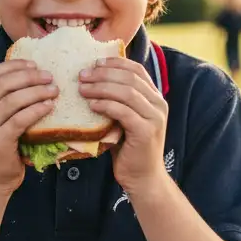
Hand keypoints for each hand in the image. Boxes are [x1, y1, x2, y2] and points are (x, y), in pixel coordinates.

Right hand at [0, 59, 57, 195]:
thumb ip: (6, 104)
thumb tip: (35, 80)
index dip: (15, 65)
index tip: (35, 64)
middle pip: (4, 84)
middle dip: (29, 76)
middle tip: (49, 76)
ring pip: (13, 100)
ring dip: (36, 92)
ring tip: (54, 90)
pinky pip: (20, 119)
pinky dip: (36, 110)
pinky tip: (49, 106)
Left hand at [79, 58, 168, 196]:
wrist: (142, 177)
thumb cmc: (129, 148)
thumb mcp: (124, 119)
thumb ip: (118, 101)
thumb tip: (92, 80)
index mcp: (155, 97)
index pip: (136, 70)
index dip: (114, 63)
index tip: (94, 63)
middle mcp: (158, 104)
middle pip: (129, 78)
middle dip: (103, 74)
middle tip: (82, 75)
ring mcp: (154, 118)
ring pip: (126, 92)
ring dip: (101, 87)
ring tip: (82, 88)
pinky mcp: (145, 131)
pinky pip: (123, 111)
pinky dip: (105, 105)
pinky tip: (91, 105)